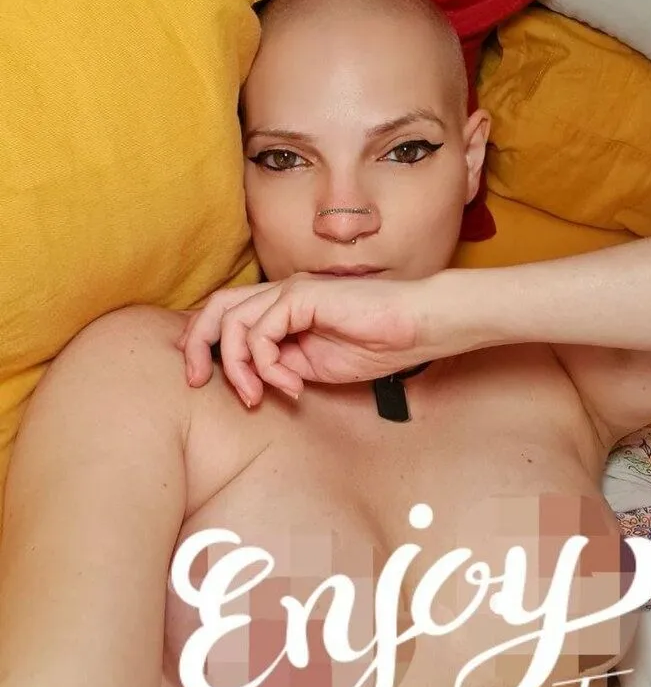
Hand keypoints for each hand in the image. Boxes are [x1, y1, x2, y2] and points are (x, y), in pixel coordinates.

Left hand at [177, 273, 454, 405]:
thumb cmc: (378, 344)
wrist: (417, 327)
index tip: (204, 381)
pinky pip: (261, 331)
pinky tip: (291, 384)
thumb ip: (282, 366)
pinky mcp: (302, 295)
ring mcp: (291, 290)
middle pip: (216, 308)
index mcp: (284, 307)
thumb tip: (253, 378)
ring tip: (256, 396)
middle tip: (197, 382)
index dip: (204, 343)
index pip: (227, 314)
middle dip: (196, 346)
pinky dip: (266, 364)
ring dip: (237, 367)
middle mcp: (282, 293)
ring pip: (231, 321)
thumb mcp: (315, 365)